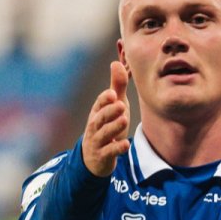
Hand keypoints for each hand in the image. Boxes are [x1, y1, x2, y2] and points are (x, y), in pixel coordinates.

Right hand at [82, 61, 129, 176]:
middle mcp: (95, 126)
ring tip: (124, 120)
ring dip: (113, 127)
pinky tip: (125, 144)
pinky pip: (109, 152)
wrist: (95, 157)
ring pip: (103, 134)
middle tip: (121, 105)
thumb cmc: (107, 126)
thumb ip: (117, 86)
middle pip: (100, 118)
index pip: (99, 104)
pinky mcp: (103, 156)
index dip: (105, 99)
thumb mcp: (114, 106)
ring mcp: (98, 141)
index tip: (113, 94)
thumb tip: (116, 62)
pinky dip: (116, 149)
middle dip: (109, 111)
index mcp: (97, 112)